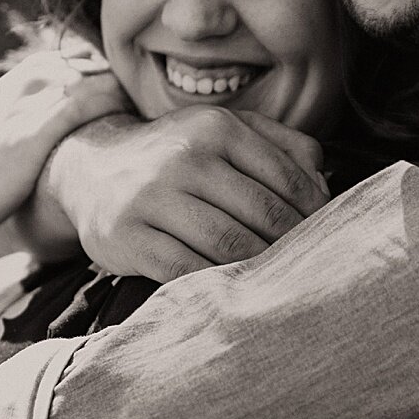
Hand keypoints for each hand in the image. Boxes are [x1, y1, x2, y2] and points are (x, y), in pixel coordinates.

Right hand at [0, 50, 128, 255]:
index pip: (61, 59)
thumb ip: (18, 124)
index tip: (118, 88)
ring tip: (143, 103)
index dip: (94, 70)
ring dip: (116, 86)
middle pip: (77, 62)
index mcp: (8, 86)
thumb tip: (46, 131)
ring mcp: (23, 105)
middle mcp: (17, 87)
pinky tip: (129, 113)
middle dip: (111, 74)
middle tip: (143, 93)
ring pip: (84, 77)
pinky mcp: (31, 131)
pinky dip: (108, 102)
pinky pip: (81, 103)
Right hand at [34, 106, 328, 280]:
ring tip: (277, 281)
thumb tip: (324, 181)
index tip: (326, 236)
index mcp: (216, 128)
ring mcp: (152, 197)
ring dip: (260, 269)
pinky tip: (233, 290)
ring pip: (228, 244)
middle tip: (306, 267)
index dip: (314, 214)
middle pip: (262, 214)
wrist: (92, 171)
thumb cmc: (176, 157)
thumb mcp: (223, 132)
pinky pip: (187, 269)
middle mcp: (184, 156)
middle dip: (292, 245)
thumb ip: (281, 144)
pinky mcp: (128, 236)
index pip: (285, 178)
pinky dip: (216, 284)